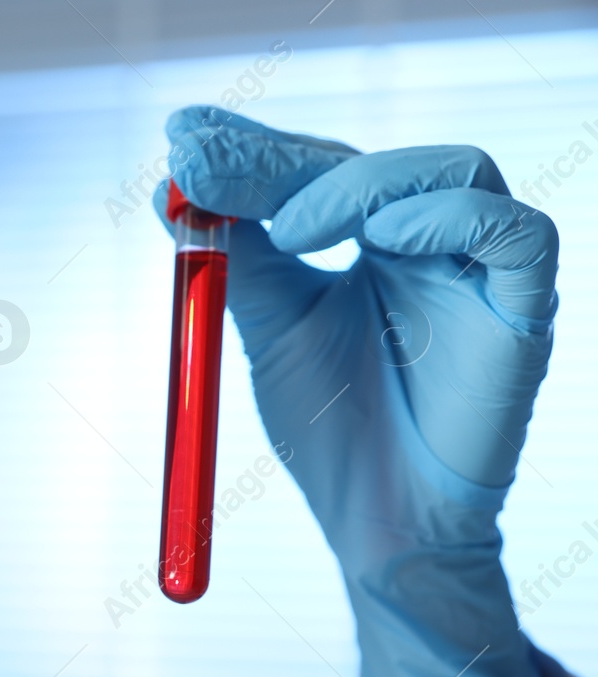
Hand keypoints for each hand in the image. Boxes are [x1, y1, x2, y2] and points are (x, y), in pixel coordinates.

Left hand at [160, 106, 558, 676]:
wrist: (378, 522)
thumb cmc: (333, 432)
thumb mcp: (270, 330)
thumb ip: (235, 261)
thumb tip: (170, 191)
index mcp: (373, 241)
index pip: (319, 166)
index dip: (255, 147)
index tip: (182, 136)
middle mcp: (433, 241)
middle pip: (372, 160)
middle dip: (281, 158)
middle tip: (203, 162)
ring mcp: (482, 270)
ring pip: (453, 171)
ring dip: (359, 186)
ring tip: (288, 229)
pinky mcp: (524, 308)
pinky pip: (515, 233)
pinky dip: (446, 219)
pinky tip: (381, 240)